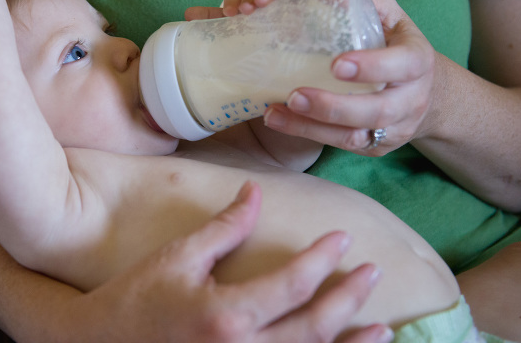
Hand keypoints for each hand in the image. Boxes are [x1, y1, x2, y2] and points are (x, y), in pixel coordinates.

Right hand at [74, 181, 390, 342]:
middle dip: (348, 299)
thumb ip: (224, 227)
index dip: (322, 260)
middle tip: (371, 273)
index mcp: (226, 314)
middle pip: (313, 327)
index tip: (342, 239)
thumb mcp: (179, 255)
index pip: (292, 285)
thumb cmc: (138, 295)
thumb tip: (255, 192)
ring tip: (383, 328)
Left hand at [262, 0, 436, 155]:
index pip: (402, 65)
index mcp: (417, 60)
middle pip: (376, 111)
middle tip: (294, 95)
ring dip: (311, 127)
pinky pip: (342, 145)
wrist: (426, 92)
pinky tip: (280, 120)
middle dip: (333, 106)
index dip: (372, 67)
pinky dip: (309, 134)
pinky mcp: (375, 146)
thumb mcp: (386, 13)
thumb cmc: (394, 42)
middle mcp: (411, 99)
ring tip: (274, 113)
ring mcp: (394, 128)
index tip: (337, 64)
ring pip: (355, 136)